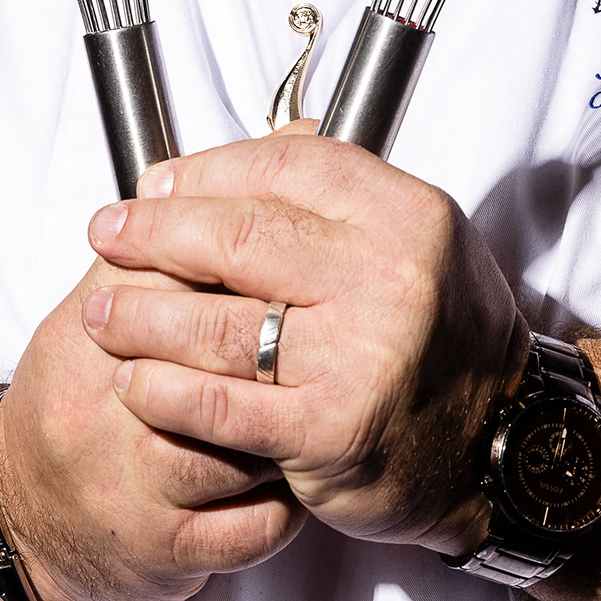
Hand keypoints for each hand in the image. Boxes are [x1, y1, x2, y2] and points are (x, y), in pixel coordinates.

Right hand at [0, 254, 304, 600]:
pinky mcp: (165, 551)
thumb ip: (176, 237)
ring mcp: (141, 483)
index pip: (195, 279)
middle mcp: (116, 404)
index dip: (261, 273)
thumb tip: (283, 150)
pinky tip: (295, 477)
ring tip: (314, 411)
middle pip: (233, 360)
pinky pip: (257, 527)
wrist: (18, 509)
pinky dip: (289, 504)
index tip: (303, 271)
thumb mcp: (102, 297)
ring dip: (295, 431)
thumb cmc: (81, 391)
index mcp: (103, 327)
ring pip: (254, 448)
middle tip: (322, 342)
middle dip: (288, 351)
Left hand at [80, 129, 528, 552]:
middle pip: (237, 234)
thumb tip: (230, 155)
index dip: (205, 169)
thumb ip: (335, 193)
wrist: (499, 445)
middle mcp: (388, 277)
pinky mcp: (330, 430)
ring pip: (215, 320)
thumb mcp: (416, 238)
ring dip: (139, 315)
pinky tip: (134, 379)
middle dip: (153, 232)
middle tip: (107, 234)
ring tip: (101, 313)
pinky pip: (218, 402)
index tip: (155, 184)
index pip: (285, 163)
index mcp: (407, 214)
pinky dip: (162, 389)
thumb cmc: (440, 335)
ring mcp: (359, 355)